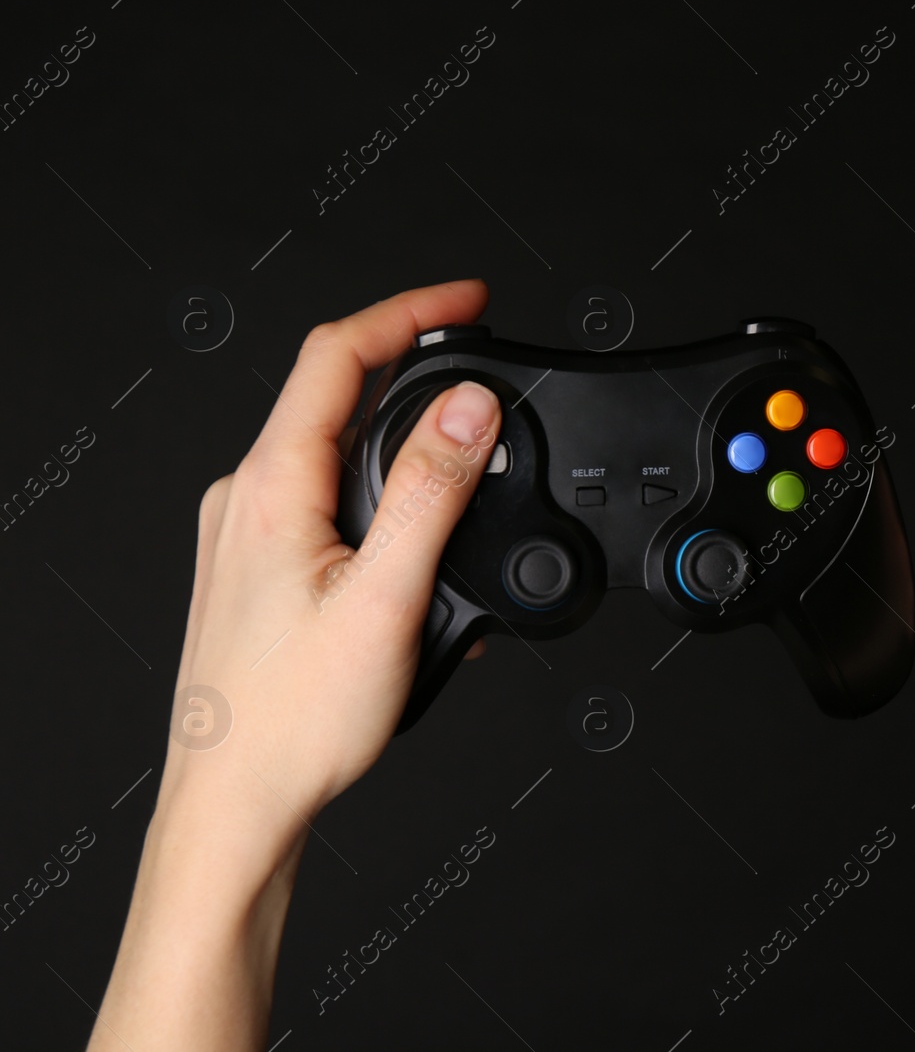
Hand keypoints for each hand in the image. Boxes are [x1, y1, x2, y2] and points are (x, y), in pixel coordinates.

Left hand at [161, 279, 502, 820]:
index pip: (337, 354)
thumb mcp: (387, 598)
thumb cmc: (295, 721)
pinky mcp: (256, 571)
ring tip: (470, 499)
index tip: (469, 299)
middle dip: (418, 379)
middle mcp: (245, 499)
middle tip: (486, 383)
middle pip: (338, 397)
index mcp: (271, 487)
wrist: (235, 806)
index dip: (409, 310)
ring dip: (409, 458)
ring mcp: (245, 536)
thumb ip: (433, 491)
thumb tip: (469, 406)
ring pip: (337, 458)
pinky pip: (328, 509)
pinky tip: (426, 567)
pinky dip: (387, 512)